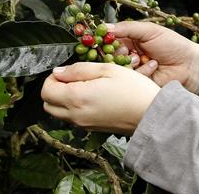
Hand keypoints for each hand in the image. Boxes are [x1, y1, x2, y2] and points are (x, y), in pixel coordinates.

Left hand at [41, 62, 159, 133]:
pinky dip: (74, 107)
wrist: (151, 114)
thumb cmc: (133, 89)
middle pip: (48, 104)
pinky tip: (94, 97)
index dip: (53, 77)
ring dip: (64, 99)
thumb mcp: (107, 69)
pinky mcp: (91, 130)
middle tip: (73, 78)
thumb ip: (79, 69)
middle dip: (55, 89)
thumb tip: (58, 72)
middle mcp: (75, 115)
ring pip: (59, 113)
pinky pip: (73, 118)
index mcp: (76, 98)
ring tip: (85, 87)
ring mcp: (83, 125)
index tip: (68, 70)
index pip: (46, 90)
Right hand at [107, 21, 198, 92]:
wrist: (190, 65)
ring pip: (118, 69)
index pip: (110, 40)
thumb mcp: (150, 31)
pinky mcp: (138, 83)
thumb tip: (105, 27)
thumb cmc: (172, 44)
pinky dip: (142, 71)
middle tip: (125, 51)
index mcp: (131, 40)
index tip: (103, 40)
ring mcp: (134, 70)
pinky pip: (131, 79)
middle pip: (110, 56)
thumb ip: (127, 28)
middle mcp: (129, 55)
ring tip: (142, 58)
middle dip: (117, 53)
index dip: (105, 40)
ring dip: (130, 62)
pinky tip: (154, 65)